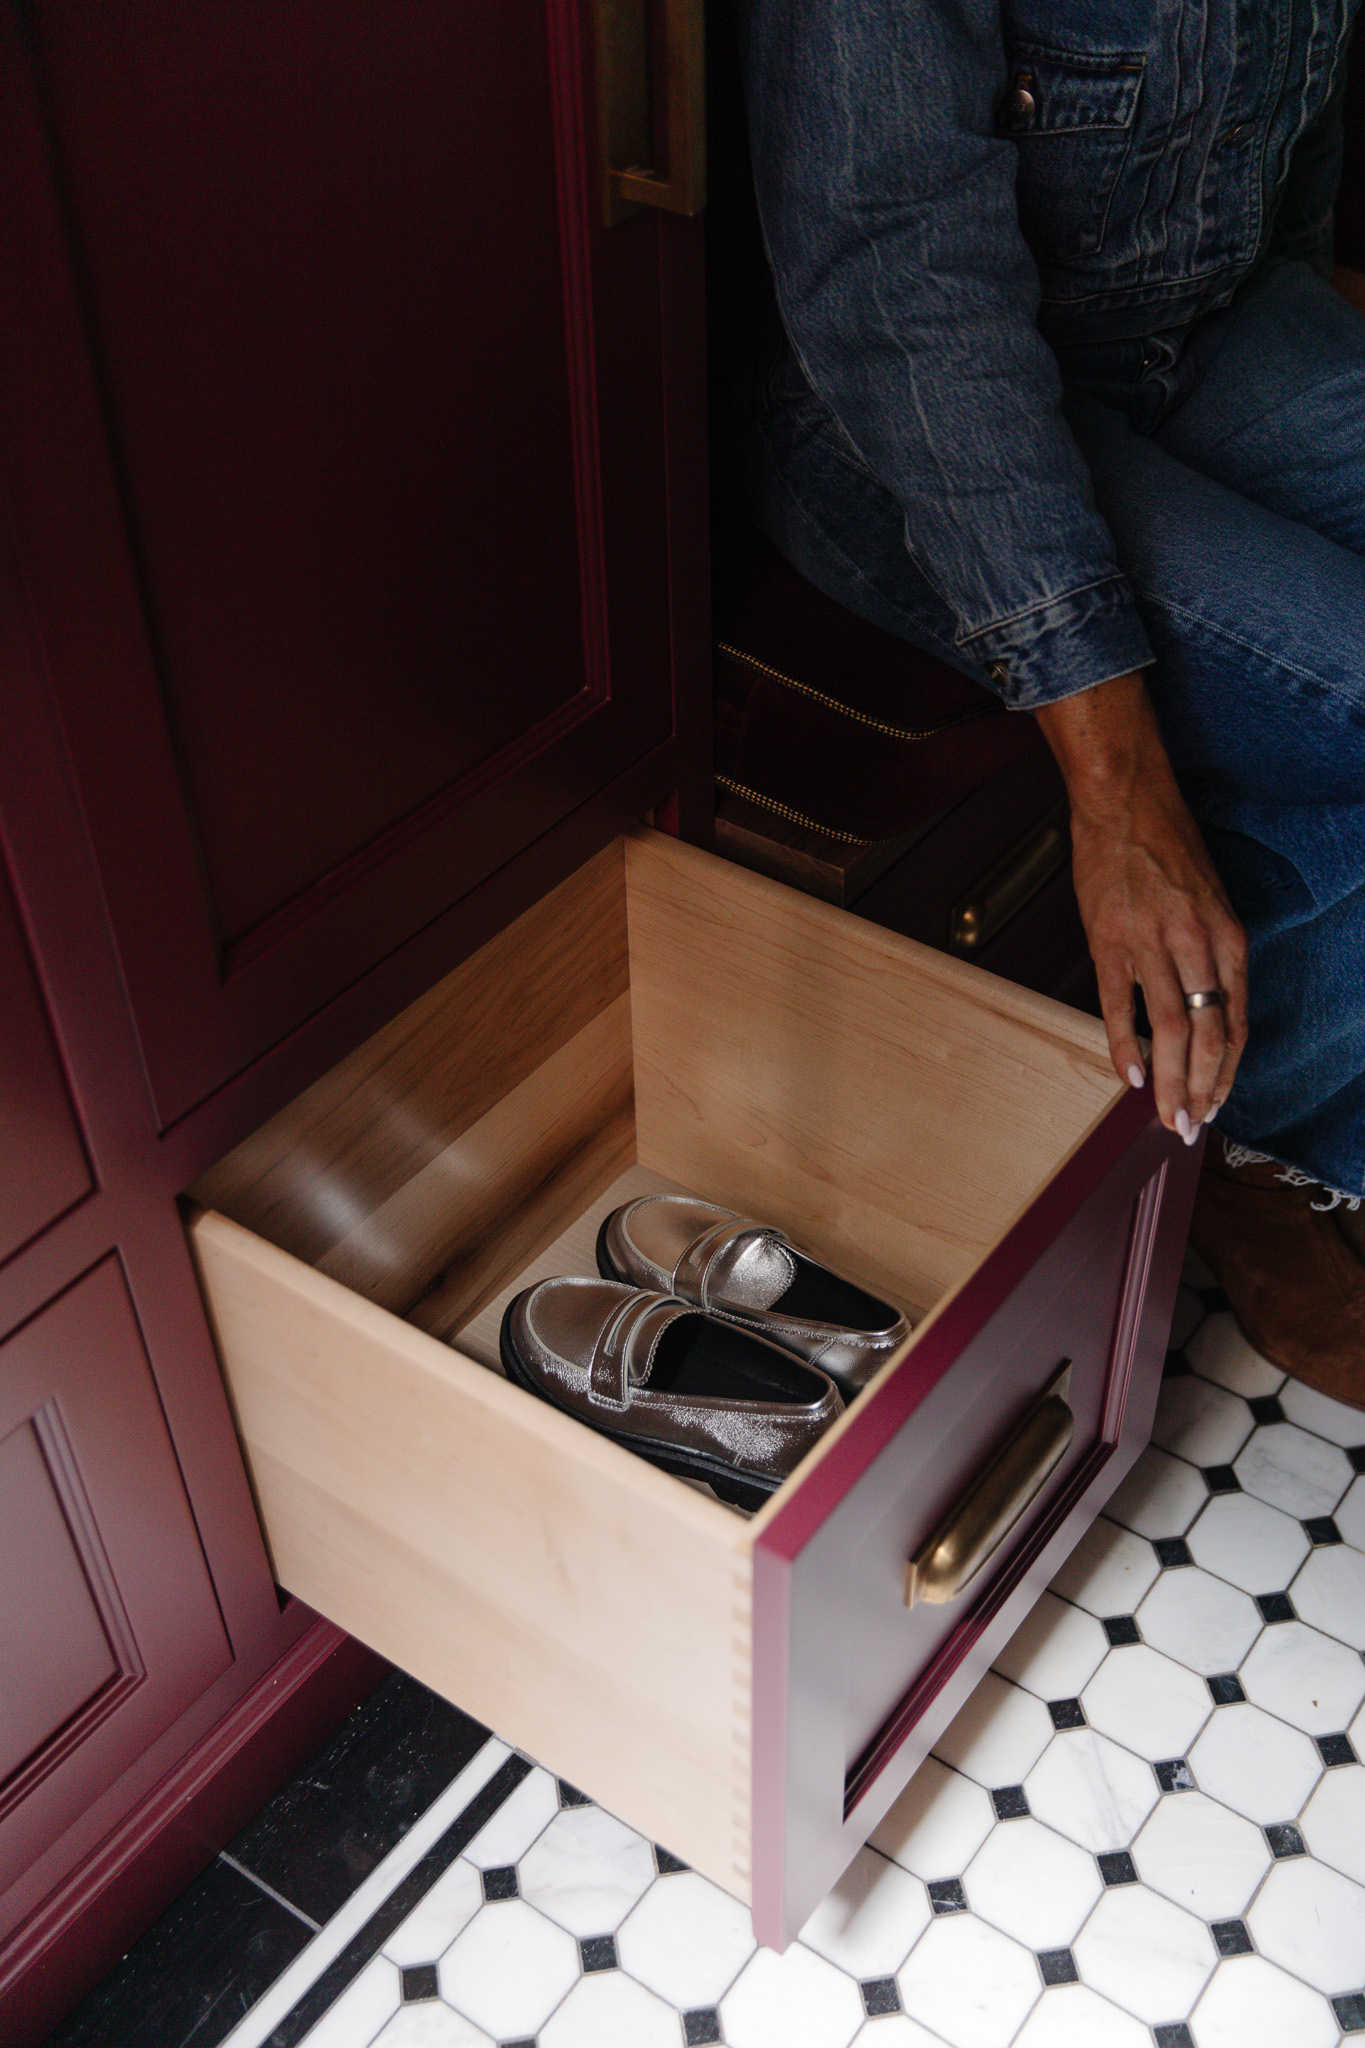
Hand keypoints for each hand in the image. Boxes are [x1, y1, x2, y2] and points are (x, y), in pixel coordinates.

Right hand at [1034, 672, 1247, 1137]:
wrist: (1125, 800)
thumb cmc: (1167, 845)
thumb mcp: (1209, 899)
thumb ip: (1209, 954)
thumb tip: (1202, 1010)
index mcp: (1228, 936)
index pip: (1237, 1023)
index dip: (1227, 1072)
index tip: (1217, 1104)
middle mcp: (1197, 944)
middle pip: (1208, 1036)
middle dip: (1201, 1090)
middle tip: (1189, 1127)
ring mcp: (1152, 944)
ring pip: (1170, 1029)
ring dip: (1169, 1080)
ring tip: (1164, 1116)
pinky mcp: (1109, 940)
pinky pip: (1119, 1004)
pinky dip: (1125, 1045)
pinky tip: (1128, 1075)